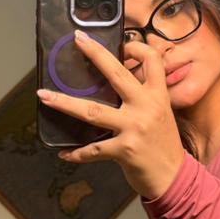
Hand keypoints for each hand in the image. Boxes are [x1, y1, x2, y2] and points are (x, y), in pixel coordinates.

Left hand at [36, 31, 185, 199]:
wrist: (175, 178)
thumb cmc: (164, 145)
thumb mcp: (162, 114)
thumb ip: (144, 97)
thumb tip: (118, 84)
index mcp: (158, 95)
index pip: (153, 60)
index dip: (138, 48)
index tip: (123, 44)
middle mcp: (147, 107)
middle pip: (117, 74)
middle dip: (96, 54)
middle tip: (78, 40)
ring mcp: (134, 128)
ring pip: (93, 111)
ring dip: (65, 103)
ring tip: (44, 96)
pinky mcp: (124, 150)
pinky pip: (93, 150)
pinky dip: (76, 153)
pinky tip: (64, 153)